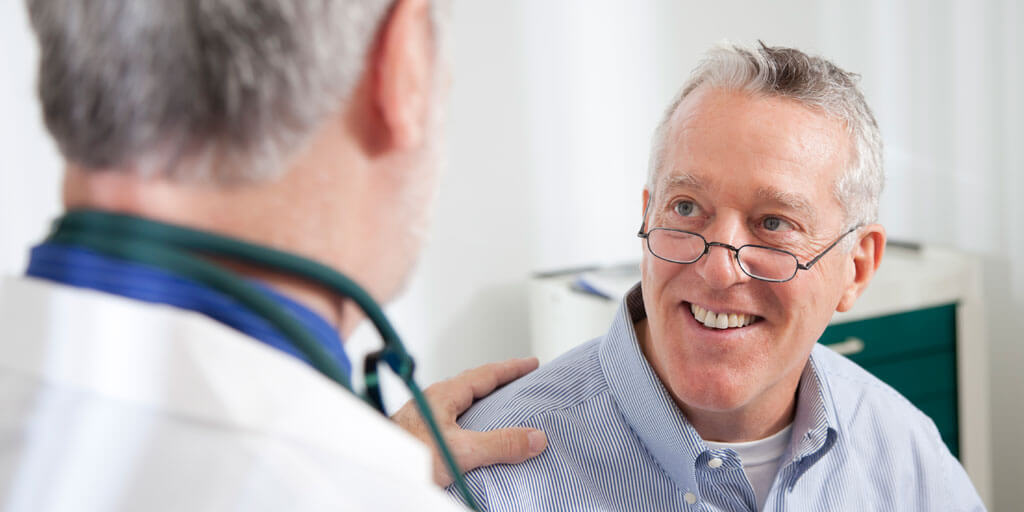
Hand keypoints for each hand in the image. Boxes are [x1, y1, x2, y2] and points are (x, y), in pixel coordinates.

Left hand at [392, 357, 547, 486]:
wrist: (374, 470)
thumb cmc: (406, 457)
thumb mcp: (462, 450)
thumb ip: (500, 444)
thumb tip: (535, 438)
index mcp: (443, 395)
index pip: (485, 373)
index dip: (511, 368)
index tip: (531, 364)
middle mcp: (432, 402)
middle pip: (472, 384)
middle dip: (498, 383)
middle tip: (520, 383)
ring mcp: (423, 417)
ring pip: (460, 403)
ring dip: (482, 402)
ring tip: (502, 410)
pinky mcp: (418, 434)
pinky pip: (451, 420)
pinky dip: (469, 421)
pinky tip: (472, 437)